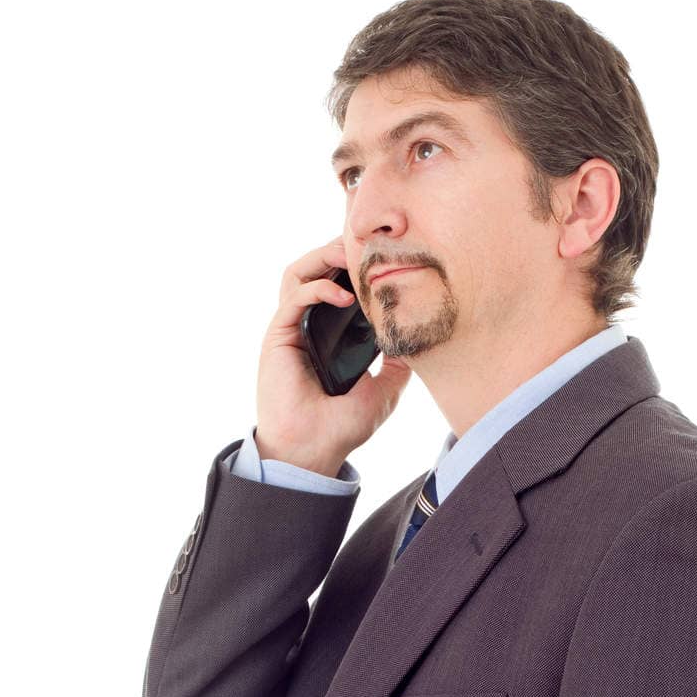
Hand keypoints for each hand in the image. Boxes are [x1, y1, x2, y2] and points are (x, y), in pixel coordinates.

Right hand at [254, 237, 411, 472]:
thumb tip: (418, 336)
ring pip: (297, 272)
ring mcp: (291, 328)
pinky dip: (318, 289)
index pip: (337, 284)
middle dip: (339, 250)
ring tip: (351, 258)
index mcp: (328, 333)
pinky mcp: (278, 335)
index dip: (354, 266)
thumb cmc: (343, 425)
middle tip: (367, 247)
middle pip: (316, 268)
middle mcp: (307, 325)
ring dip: (323, 257)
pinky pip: (294, 296)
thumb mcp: (386, 388)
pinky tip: (345, 298)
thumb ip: (399, 361)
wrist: (314, 450)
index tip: (382, 258)